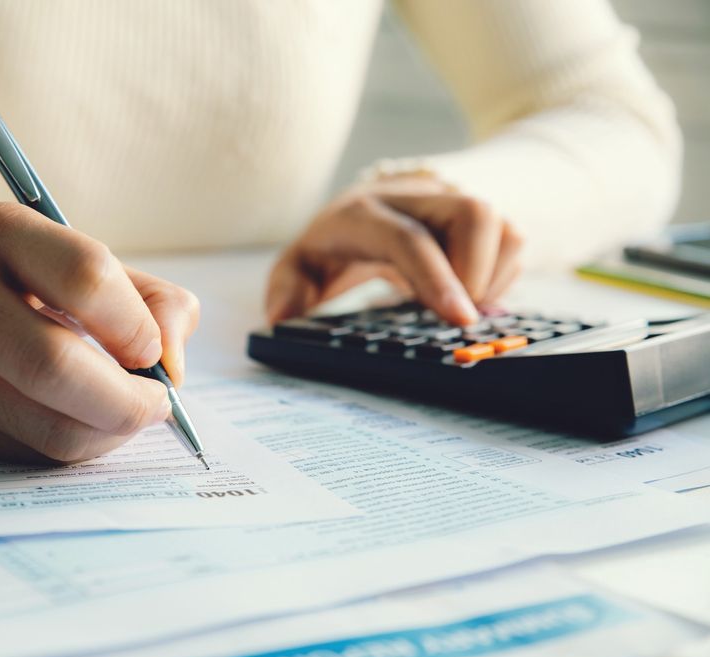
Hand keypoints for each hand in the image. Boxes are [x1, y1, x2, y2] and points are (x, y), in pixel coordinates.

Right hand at [0, 202, 199, 463]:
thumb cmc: (1, 278)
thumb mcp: (68, 257)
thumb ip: (145, 297)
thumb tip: (173, 365)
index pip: (86, 278)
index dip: (137, 326)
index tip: (154, 352)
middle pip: (55, 366)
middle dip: (127, 401)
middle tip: (156, 404)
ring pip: (44, 425)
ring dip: (108, 433)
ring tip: (126, 414)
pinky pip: (26, 451)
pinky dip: (74, 446)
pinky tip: (83, 424)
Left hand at [266, 177, 523, 324]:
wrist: (366, 207)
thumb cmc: (333, 246)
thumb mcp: (299, 267)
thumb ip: (287, 289)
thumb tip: (281, 318)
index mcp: (363, 212)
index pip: (408, 238)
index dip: (437, 278)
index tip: (459, 320)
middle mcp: (413, 196)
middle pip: (473, 213)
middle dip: (476, 272)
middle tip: (456, 316)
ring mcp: (451, 201)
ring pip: (503, 225)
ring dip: (492, 276)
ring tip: (458, 305)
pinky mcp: (479, 214)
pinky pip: (514, 240)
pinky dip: (502, 275)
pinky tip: (470, 293)